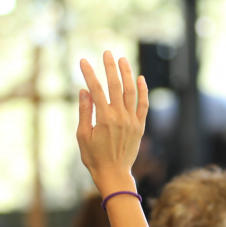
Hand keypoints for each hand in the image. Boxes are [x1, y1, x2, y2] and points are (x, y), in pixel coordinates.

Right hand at [76, 52, 147, 194]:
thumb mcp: (83, 136)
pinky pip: (143, 105)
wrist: (114, 174)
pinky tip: (140, 78)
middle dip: (110, 67)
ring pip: (131, 92)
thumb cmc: (94, 157)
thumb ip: (84, 112)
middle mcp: (119, 116)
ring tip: (123, 60)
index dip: (89, 73)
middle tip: (107, 52)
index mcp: (103, 118)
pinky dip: (143, 91)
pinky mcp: (139, 126)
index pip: (95, 89)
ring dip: (127, 74)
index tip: (83, 61)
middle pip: (115, 85)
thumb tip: (84, 90)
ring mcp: (131, 121)